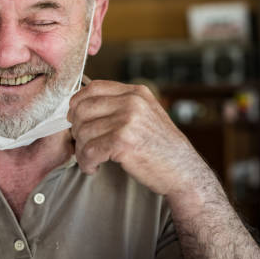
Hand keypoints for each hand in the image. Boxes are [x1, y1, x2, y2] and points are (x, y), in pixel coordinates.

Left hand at [68, 80, 203, 195]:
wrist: (183, 171)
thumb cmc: (161, 147)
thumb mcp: (147, 114)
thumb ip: (121, 105)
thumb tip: (81, 106)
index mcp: (136, 93)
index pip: (93, 88)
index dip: (77, 104)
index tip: (76, 119)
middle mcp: (132, 102)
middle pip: (83, 109)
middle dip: (77, 130)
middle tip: (84, 145)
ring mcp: (128, 120)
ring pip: (83, 132)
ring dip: (81, 151)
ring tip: (91, 160)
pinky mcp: (123, 141)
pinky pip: (88, 151)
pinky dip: (86, 163)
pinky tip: (94, 168)